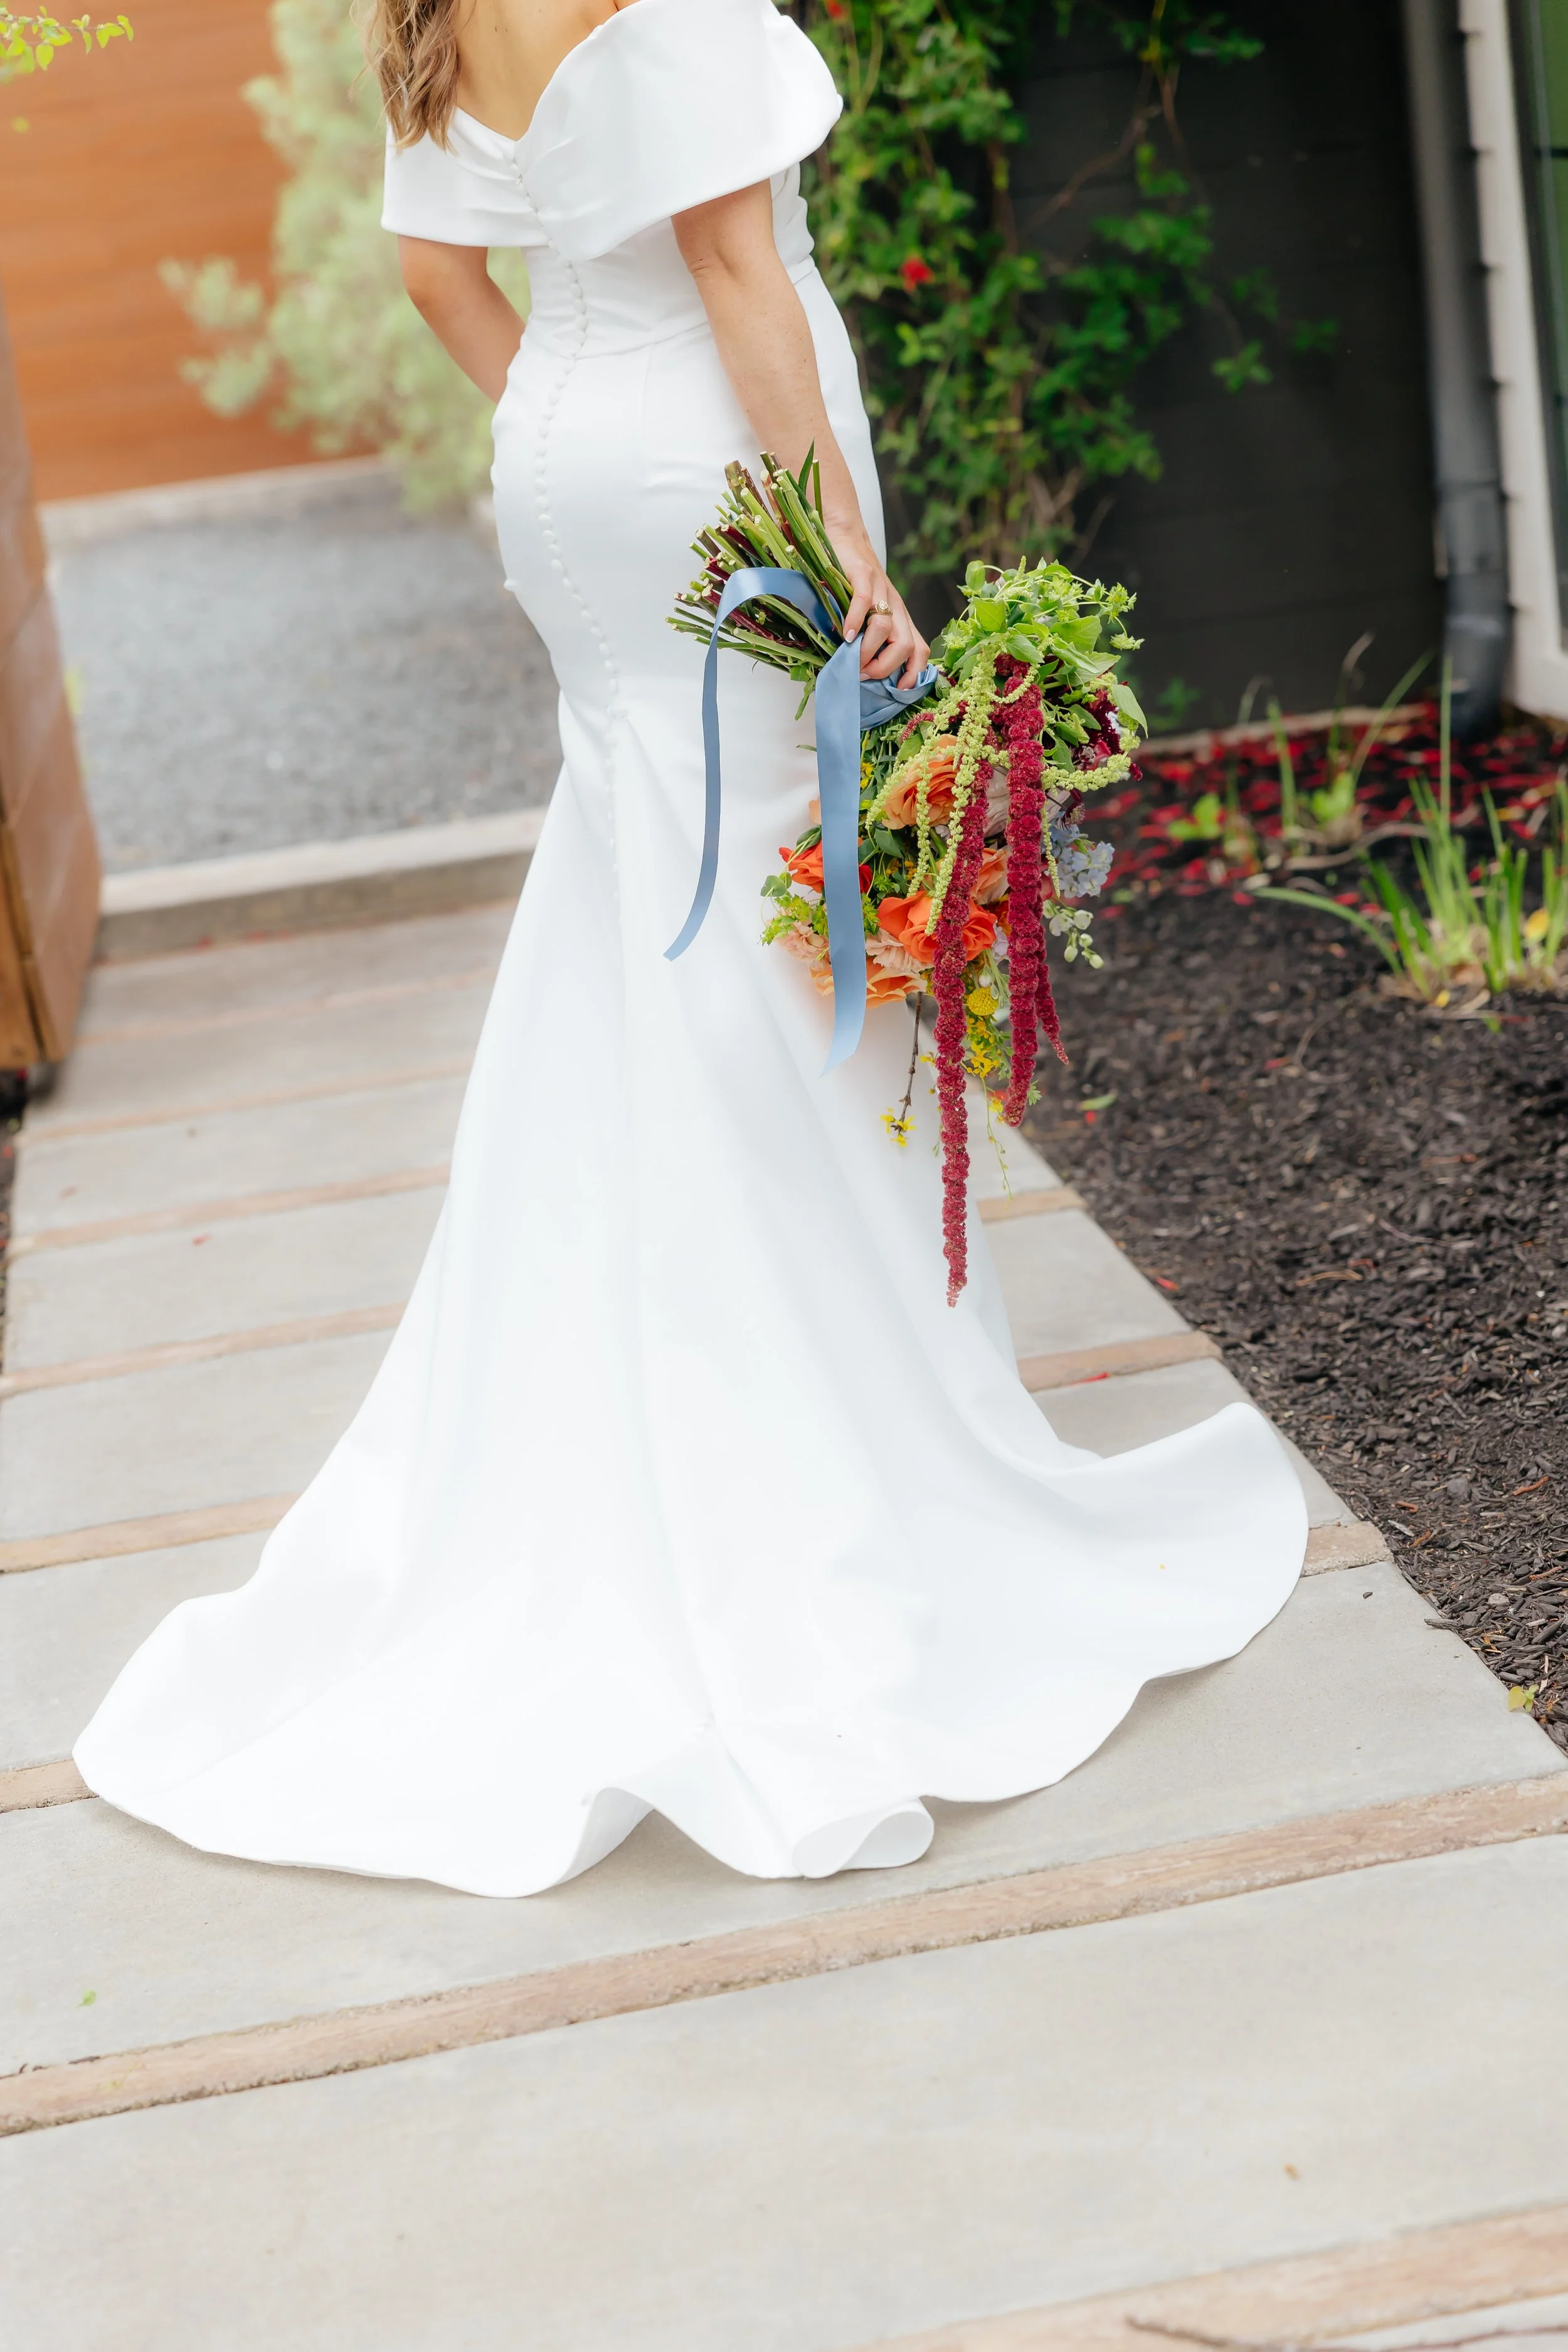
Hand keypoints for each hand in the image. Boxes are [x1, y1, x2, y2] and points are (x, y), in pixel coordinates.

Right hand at [831, 523, 928, 688]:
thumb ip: (870, 636)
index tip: (896, 691)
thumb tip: (859, 669)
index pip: (920, 650)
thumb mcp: (869, 612)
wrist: (847, 537)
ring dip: (868, 650)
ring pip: (886, 627)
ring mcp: (881, 589)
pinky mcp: (863, 574)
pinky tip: (844, 635)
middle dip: (886, 667)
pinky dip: (855, 621)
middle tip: (864, 675)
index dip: (913, 674)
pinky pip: (864, 602)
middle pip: (906, 644)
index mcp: (901, 618)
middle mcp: (896, 606)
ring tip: (852, 661)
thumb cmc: (854, 581)